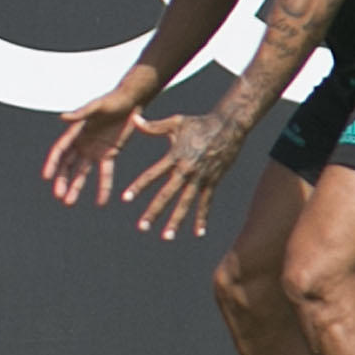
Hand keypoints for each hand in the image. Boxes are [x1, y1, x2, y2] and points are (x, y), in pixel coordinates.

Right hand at [41, 87, 145, 204]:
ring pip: (82, 173)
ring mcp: (94, 150)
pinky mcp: (109, 154)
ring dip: (75, 187)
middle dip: (62, 181)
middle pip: (68, 165)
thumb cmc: (112, 100)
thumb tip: (63, 118)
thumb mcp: (97, 106)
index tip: (47, 177)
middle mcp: (81, 143)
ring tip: (69, 202)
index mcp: (75, 131)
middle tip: (59, 196)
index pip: (60, 151)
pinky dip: (103, 187)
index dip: (52, 164)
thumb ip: (81, 113)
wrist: (131, 101)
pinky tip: (101, 202)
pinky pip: (105, 173)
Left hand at [119, 109, 246, 237]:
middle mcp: (186, 171)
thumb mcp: (174, 123)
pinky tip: (198, 233)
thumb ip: (152, 126)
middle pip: (167, 195)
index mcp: (174, 157)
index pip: (152, 175)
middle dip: (154, 211)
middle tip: (142, 226)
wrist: (229, 126)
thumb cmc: (198, 123)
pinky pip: (206, 203)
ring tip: (166, 236)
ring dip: (176, 220)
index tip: (125, 199)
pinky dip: (202, 218)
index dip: (139, 187)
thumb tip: (132, 118)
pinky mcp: (213, 182)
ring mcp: (201, 178)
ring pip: (186, 203)